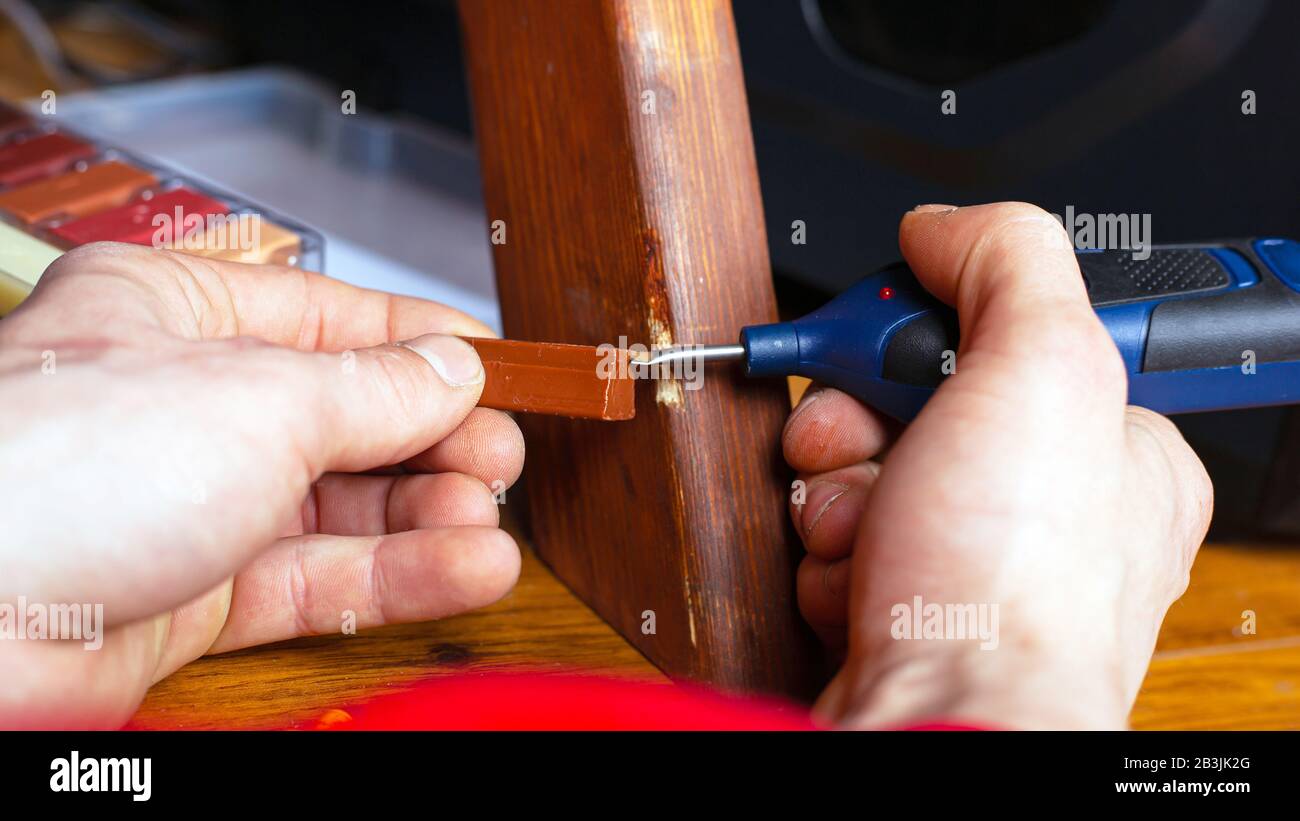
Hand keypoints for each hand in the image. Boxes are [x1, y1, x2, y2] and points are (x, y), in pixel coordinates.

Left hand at [0, 243, 524, 727]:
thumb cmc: (57, 471)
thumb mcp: (262, 397)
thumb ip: (374, 390)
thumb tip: (450, 372)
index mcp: (174, 312)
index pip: (329, 316)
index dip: (420, 343)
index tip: (494, 369)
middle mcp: (181, 405)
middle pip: (342, 416)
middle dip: (431, 439)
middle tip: (501, 457)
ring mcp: (188, 503)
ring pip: (337, 505)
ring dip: (424, 517)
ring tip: (489, 523)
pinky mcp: (193, 594)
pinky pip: (316, 578)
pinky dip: (394, 575)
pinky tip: (464, 567)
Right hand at [784, 203, 1212, 728]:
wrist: (938, 721)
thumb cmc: (1014, 586)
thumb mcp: (1043, 364)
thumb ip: (1005, 258)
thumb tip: (942, 226)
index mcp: (1111, 449)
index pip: (1001, 342)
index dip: (931, 333)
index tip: (900, 333)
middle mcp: (1044, 513)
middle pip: (914, 405)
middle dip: (859, 416)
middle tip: (852, 435)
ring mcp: (969, 566)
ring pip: (862, 475)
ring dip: (836, 492)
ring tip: (861, 529)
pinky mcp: (902, 608)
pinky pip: (835, 543)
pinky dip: (827, 553)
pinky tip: (855, 579)